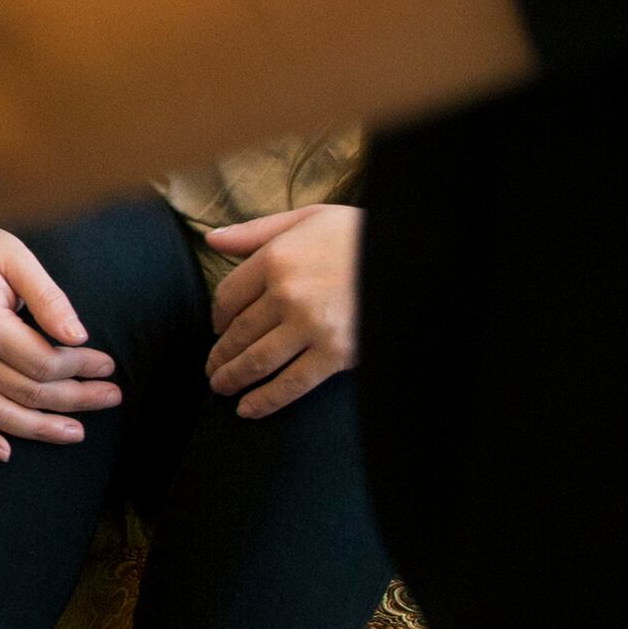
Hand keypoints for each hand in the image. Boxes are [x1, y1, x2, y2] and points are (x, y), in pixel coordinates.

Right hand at [0, 212, 122, 460]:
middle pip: (27, 393)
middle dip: (76, 399)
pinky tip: (5, 452)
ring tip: (75, 432)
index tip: (107, 365)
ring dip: (39, 429)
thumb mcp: (18, 259)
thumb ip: (50, 298)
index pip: (44, 364)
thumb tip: (79, 337)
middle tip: (111, 398)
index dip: (81, 368)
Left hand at [204, 204, 359, 415]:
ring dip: (233, 378)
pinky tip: (248, 409)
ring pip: (257, 360)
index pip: (228, 296)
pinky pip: (292, 383)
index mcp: (276, 259)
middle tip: (212, 369)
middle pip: (239, 332)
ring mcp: (311, 326)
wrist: (416, 257)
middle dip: (220, 355)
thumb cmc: (360, 234)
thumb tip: (211, 240)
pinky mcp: (336, 354)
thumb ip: (255, 231)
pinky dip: (265, 400)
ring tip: (221, 388)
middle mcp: (287, 294)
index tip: (218, 329)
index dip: (218, 318)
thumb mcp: (308, 218)